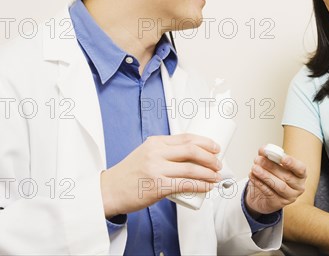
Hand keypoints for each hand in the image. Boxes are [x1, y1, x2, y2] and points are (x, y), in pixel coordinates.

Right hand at [100, 134, 221, 216]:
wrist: (109, 191)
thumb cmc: (129, 174)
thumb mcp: (145, 154)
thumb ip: (164, 152)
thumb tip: (190, 156)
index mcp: (155, 142)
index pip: (186, 138)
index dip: (205, 142)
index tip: (216, 148)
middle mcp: (156, 153)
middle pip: (192, 150)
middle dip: (210, 157)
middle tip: (218, 164)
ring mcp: (157, 169)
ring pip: (192, 168)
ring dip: (209, 173)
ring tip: (216, 177)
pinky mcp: (158, 186)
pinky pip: (185, 184)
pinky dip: (201, 185)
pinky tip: (208, 187)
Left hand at [244, 146, 306, 215]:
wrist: (264, 194)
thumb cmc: (273, 176)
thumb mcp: (272, 164)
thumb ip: (269, 155)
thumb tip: (263, 149)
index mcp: (300, 174)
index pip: (300, 169)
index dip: (292, 163)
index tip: (282, 158)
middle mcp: (298, 187)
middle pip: (286, 176)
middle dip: (271, 167)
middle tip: (259, 159)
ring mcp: (289, 197)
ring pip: (278, 186)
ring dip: (264, 175)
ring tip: (254, 168)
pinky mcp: (278, 203)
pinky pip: (269, 193)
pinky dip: (259, 183)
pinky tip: (253, 176)